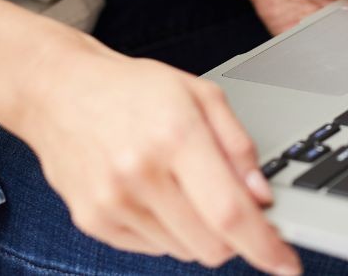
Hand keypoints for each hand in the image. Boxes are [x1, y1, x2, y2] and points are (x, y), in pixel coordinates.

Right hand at [13, 40, 300, 273]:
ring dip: (202, 232)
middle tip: (235, 206)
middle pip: (211, 244)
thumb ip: (239, 146)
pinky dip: (170, 232)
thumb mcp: (202, 95)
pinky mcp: (92, 220)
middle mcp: (140, 174)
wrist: (60, 91)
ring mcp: (112, 202)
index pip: (229, 212)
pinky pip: (153, 248)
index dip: (264, 244)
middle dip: (236, 237)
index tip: (286, 263)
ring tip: (185, 185)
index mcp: (175, 137)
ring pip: (185, 251)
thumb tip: (263, 196)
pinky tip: (158, 193)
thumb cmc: (135, 89)